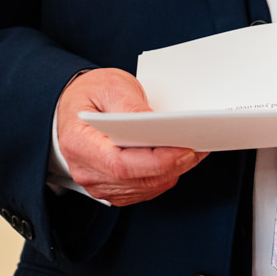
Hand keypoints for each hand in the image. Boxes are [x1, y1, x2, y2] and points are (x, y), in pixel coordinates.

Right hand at [55, 70, 204, 206]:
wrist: (77, 103)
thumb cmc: (91, 93)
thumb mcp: (111, 86)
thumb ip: (131, 105)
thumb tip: (154, 123)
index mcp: (78, 143)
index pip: (121, 164)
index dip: (157, 162)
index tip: (185, 151)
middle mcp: (85, 169)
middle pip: (138, 179)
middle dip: (174, 166)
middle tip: (199, 149)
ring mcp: (98, 182)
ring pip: (146, 187)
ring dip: (174, 172)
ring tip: (194, 152)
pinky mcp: (112, 188)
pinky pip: (145, 189)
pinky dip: (165, 176)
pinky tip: (177, 160)